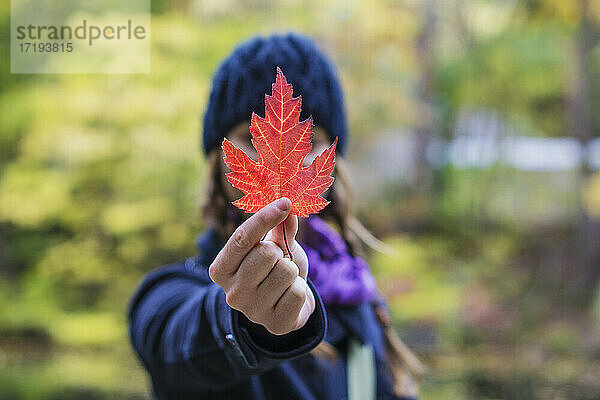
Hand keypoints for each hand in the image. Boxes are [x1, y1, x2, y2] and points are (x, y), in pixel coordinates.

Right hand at [209, 198, 313, 334]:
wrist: (288, 304)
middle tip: (278, 262)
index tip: (285, 202)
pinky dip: (300, 289)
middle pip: (266, 254)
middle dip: (280, 253)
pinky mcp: (275, 325)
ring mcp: (252, 311)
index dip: (264, 218)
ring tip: (285, 280)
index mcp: (221, 269)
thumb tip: (288, 207)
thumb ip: (279, 228)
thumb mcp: (274, 245)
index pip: (242, 238)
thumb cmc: (275, 268)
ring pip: (286, 272)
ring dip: (292, 271)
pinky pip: (298, 293)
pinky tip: (290, 295)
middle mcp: (231, 293)